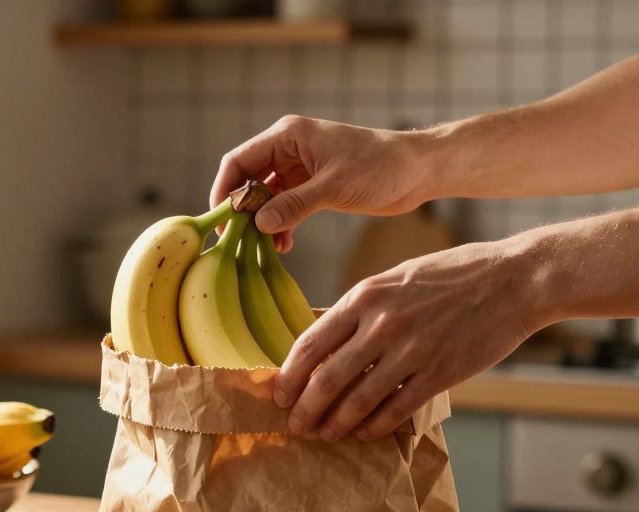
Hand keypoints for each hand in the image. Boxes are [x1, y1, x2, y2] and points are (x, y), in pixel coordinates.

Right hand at [211, 115, 433, 251]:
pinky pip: (283, 207)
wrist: (417, 171)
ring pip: (265, 198)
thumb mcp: (334, 186)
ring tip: (265, 247)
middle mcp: (288, 150)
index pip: (239, 161)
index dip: (225, 190)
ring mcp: (299, 169)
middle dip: (242, 211)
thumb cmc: (380, 166)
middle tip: (238, 241)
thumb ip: (295, 204)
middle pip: (247, 180)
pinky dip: (280, 225)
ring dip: (262, 222)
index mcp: (288, 136)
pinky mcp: (312, 187)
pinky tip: (284, 245)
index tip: (221, 221)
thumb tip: (259, 223)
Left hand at [273, 240, 544, 439]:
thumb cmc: (453, 275)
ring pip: (358, 401)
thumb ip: (360, 308)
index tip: (278, 394)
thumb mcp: (395, 278)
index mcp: (364, 296)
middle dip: (305, 409)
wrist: (515, 279)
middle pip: (326, 379)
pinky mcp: (440, 373)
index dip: (288, 375)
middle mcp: (382, 325)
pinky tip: (364, 433)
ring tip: (325, 434)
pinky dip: (375, 426)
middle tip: (295, 425)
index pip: (310, 343)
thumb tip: (324, 339)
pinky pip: (396, 410)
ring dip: (336, 423)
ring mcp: (411, 351)